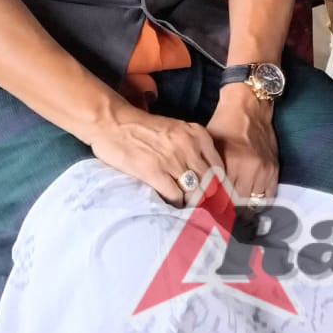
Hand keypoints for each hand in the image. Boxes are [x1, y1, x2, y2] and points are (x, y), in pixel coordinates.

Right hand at [90, 109, 224, 205]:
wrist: (114, 123)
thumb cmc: (144, 128)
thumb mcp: (177, 130)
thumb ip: (192, 148)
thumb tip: (203, 176)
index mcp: (198, 135)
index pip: (218, 168)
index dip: (218, 187)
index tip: (214, 198)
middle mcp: (190, 147)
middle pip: (209, 183)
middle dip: (206, 198)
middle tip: (202, 210)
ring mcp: (173, 160)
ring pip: (194, 192)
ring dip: (190, 204)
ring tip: (186, 209)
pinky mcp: (154, 172)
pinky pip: (175, 196)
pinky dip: (174, 204)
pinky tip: (170, 204)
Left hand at [207, 86, 278, 206]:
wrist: (250, 106)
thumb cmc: (224, 125)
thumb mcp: (210, 148)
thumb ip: (208, 174)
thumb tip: (202, 199)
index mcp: (232, 164)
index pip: (221, 200)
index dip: (213, 211)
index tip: (207, 218)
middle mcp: (251, 170)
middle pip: (238, 206)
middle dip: (227, 214)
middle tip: (218, 218)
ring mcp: (265, 170)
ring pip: (253, 204)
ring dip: (243, 210)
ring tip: (233, 214)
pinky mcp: (274, 169)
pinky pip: (268, 197)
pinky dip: (258, 203)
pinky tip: (248, 204)